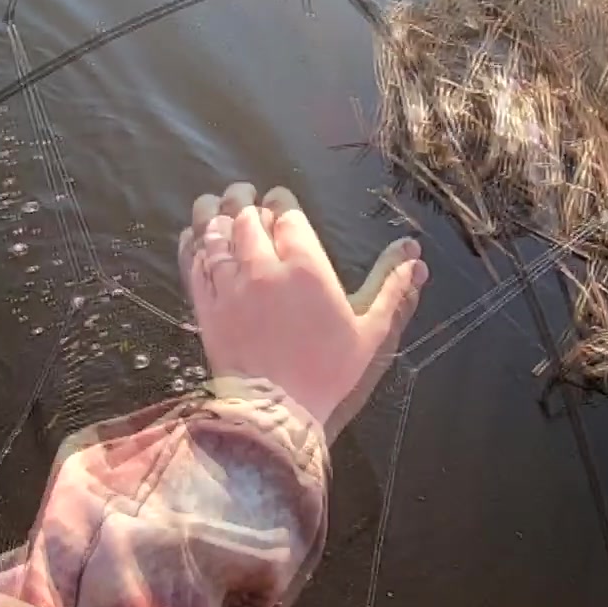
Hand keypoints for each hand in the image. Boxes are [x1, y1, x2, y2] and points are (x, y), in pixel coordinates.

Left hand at [178, 183, 426, 438]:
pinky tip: (193, 235)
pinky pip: (193, 263)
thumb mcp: (370, 331)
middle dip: (245, 199)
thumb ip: (391, 287)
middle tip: (244, 193)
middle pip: (246, 216)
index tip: (278, 199)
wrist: (276, 413)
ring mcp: (229, 285)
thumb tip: (415, 254)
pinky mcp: (205, 306)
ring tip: (215, 202)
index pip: (286, 214)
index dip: (280, 201)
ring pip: (215, 233)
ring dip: (214, 212)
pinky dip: (192, 243)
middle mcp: (263, 267)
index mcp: (305, 266)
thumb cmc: (328, 372)